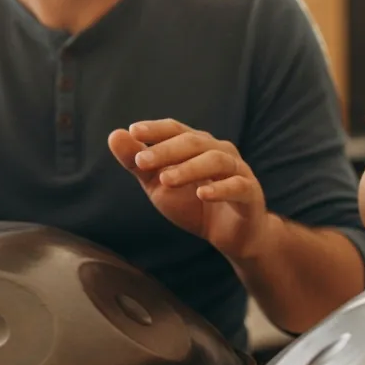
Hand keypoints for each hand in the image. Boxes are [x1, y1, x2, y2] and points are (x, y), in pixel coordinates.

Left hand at [107, 120, 270, 258]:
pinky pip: (237, 186)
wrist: (230, 235)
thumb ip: (139, 163)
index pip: (176, 130)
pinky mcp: (250, 193)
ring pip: (215, 161)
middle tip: (142, 161)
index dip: (156, 129)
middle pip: (193, 142)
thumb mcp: (159, 185)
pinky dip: (220, 189)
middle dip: (166, 150)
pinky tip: (202, 195)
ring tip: (166, 180)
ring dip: (189, 168)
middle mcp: (220, 151)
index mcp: (198, 145)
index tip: (134, 130)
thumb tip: (115, 135)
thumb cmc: (194, 204)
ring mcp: (238, 170)